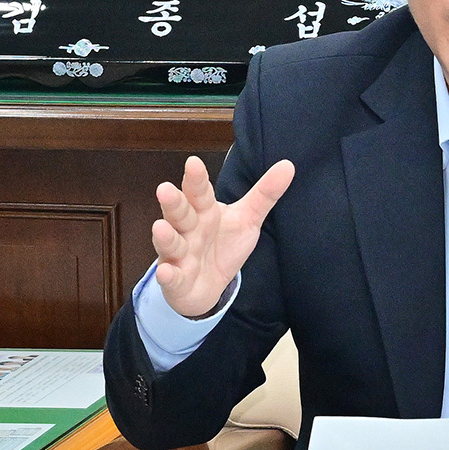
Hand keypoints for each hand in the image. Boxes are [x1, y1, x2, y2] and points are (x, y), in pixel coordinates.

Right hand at [151, 154, 293, 318]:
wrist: (208, 287)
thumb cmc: (224, 245)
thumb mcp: (247, 219)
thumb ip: (265, 194)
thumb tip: (288, 165)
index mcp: (204, 211)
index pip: (200, 192)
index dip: (196, 179)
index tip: (193, 163)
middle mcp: (188, 230)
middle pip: (180, 213)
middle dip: (173, 203)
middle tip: (165, 188)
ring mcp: (179, 255)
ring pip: (171, 243)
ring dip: (165, 236)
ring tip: (160, 227)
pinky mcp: (176, 280)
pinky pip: (171, 278)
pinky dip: (167, 276)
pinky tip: (164, 273)